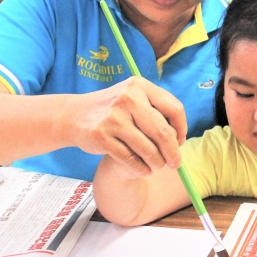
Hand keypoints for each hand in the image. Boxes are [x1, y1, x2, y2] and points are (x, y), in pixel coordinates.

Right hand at [72, 77, 187, 177]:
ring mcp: (114, 118)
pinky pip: (131, 159)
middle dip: (173, 152)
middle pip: (163, 132)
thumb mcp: (133, 98)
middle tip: (176, 164)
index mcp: (140, 86)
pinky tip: (143, 169)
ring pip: (148, 149)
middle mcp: (128, 99)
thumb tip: (179, 138)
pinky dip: (141, 168)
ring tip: (157, 166)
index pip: (174, 109)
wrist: (74, 115)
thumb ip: (156, 111)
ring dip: (157, 163)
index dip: (182, 129)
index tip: (180, 141)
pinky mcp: (103, 136)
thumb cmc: (113, 109)